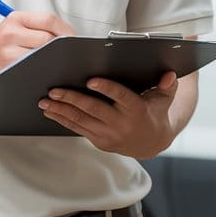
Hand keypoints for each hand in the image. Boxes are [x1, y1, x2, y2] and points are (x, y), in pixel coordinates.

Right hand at [0, 11, 76, 82]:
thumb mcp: (12, 29)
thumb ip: (36, 28)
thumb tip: (67, 35)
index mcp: (15, 19)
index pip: (49, 20)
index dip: (66, 30)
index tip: (73, 39)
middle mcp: (10, 33)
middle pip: (49, 39)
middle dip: (62, 48)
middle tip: (69, 54)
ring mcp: (9, 52)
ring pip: (43, 55)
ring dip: (54, 61)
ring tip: (58, 63)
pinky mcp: (8, 68)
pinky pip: (34, 69)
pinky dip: (43, 70)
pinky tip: (46, 72)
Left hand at [39, 71, 178, 158]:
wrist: (152, 142)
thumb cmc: (156, 111)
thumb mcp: (165, 98)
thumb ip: (167, 84)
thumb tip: (170, 74)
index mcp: (137, 110)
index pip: (120, 97)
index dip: (106, 89)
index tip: (91, 80)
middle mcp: (121, 124)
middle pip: (94, 110)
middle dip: (72, 99)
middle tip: (54, 90)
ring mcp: (108, 135)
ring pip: (81, 121)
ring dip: (61, 111)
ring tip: (45, 101)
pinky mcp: (99, 141)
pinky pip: (78, 129)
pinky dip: (63, 120)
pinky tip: (50, 111)